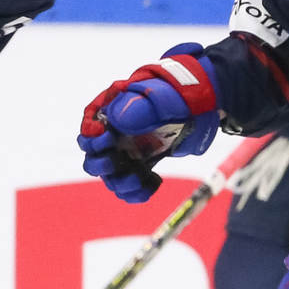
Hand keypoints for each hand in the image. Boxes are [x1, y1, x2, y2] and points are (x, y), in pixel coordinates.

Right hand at [78, 43, 219, 202]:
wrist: (200, 107)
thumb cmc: (177, 97)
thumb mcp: (160, 98)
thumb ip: (139, 107)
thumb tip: (118, 119)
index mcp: (112, 112)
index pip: (89, 127)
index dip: (91, 138)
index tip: (106, 138)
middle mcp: (116, 134)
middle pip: (93, 157)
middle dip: (100, 164)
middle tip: (113, 164)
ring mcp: (129, 151)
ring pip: (112, 177)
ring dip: (120, 183)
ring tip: (138, 179)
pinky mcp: (142, 164)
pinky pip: (131, 186)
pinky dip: (138, 192)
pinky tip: (153, 184)